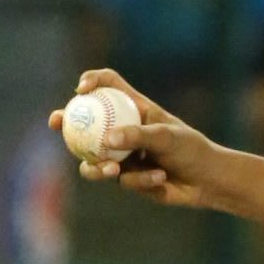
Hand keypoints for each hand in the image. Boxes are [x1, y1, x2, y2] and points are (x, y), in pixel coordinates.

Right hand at [46, 68, 228, 209]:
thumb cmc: (192, 150)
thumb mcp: (168, 136)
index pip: (108, 85)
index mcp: (135, 108)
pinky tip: (160, 178)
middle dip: (66, 121)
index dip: (91, 81)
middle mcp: (125, 129)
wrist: (207, 182)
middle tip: (56, 123)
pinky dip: (140, 180)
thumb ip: (138, 135)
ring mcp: (124, 154)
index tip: (80, 90)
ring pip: (94, 159)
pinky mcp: (128, 178)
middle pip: (87, 122)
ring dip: (97, 165)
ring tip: (112, 169)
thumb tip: (107, 140)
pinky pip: (122, 180)